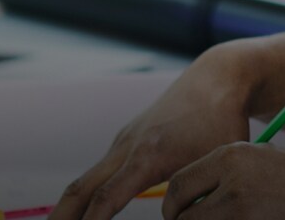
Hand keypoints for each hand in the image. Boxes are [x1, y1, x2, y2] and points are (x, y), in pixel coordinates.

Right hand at [49, 42, 260, 219]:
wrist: (218, 79)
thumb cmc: (224, 121)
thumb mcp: (218, 165)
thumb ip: (197, 199)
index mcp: (148, 155)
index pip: (107, 198)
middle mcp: (127, 147)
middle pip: (81, 188)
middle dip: (61, 217)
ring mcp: (124, 141)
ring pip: (86, 179)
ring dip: (69, 207)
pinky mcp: (127, 140)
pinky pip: (99, 172)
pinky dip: (86, 194)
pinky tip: (85, 210)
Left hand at [160, 142, 284, 219]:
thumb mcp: (260, 158)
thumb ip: (222, 173)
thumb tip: (189, 198)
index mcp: (230, 156)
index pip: (178, 185)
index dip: (173, 205)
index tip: (176, 214)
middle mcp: (232, 183)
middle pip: (183, 215)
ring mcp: (243, 212)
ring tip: (228, 219)